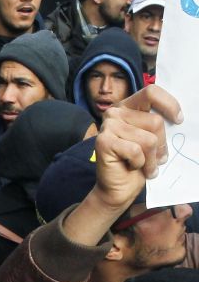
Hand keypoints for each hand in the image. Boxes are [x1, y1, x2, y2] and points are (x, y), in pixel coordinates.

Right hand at [63, 85, 182, 245]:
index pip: (151, 92)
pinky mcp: (103, 141)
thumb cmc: (137, 163)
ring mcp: (107, 126)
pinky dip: (139, 163)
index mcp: (127, 106)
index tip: (178, 120)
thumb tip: (179, 118)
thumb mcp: (152, 138)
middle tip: (156, 159)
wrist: (118, 189)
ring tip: (144, 166)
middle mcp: (115, 112)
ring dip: (150, 158)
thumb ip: (157, 124)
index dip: (169, 105)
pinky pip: (136, 150)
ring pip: (148, 139)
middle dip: (161, 145)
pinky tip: (131, 166)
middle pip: (155, 121)